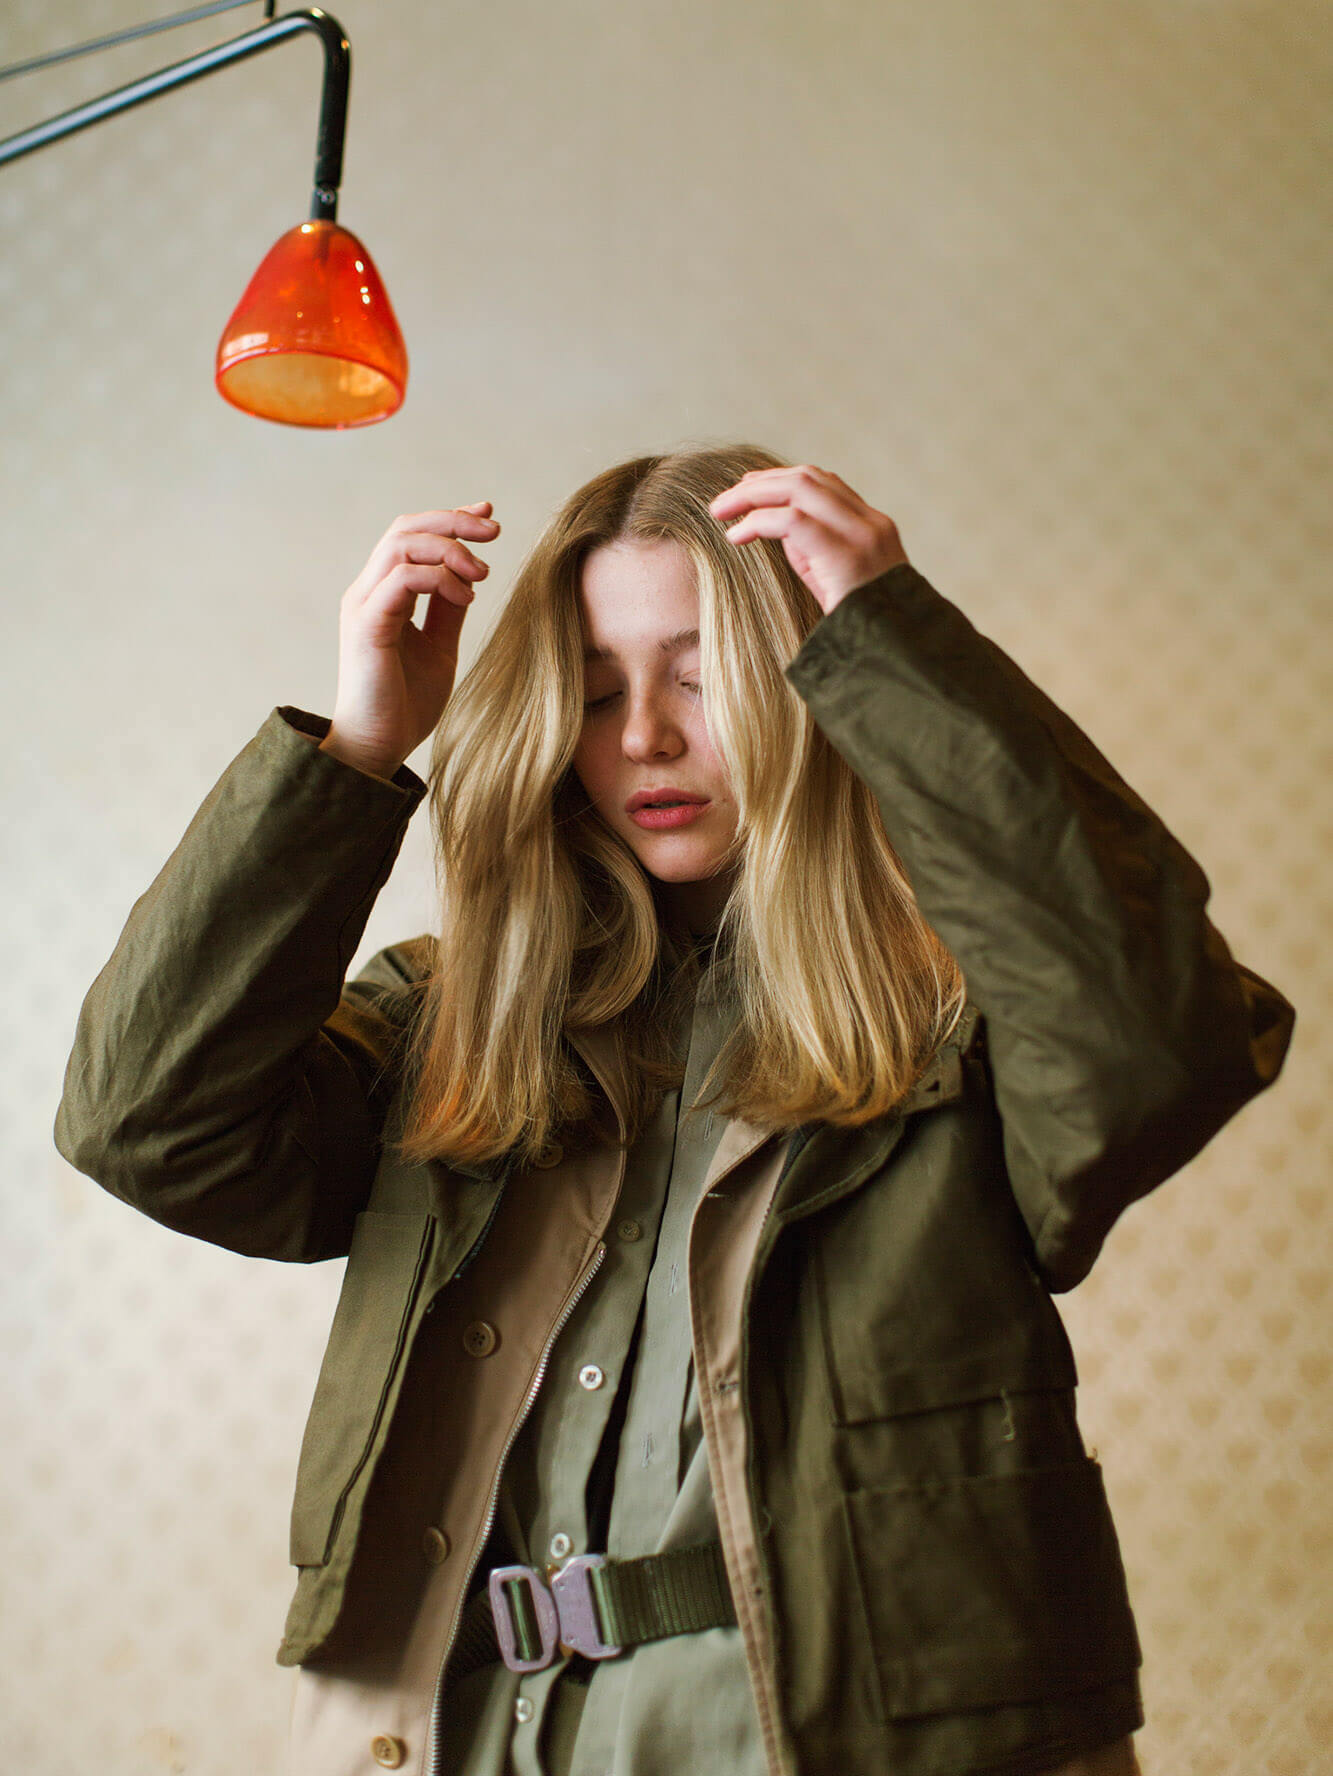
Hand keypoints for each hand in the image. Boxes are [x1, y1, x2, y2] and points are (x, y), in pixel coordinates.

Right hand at [320, 504, 499, 779]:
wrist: (378, 748)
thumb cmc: (405, 705)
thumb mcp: (439, 648)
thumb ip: (449, 610)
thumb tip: (471, 577)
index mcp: (383, 594)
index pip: (411, 537)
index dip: (450, 519)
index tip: (488, 517)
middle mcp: (368, 591)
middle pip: (405, 529)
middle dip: (454, 521)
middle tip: (494, 530)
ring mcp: (363, 605)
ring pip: (402, 544)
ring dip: (449, 549)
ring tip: (481, 573)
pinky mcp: (367, 625)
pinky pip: (402, 578)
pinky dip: (440, 578)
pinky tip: (467, 598)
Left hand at [708, 465, 908, 614]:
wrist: (897, 652)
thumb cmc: (863, 627)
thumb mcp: (836, 581)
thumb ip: (812, 550)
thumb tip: (773, 526)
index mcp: (873, 526)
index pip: (824, 483)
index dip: (781, 480)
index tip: (749, 488)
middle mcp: (871, 522)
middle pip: (808, 477)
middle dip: (760, 483)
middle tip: (723, 502)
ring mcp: (862, 534)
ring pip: (799, 488)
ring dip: (753, 495)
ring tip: (720, 511)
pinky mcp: (845, 553)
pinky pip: (791, 521)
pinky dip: (757, 522)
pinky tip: (736, 537)